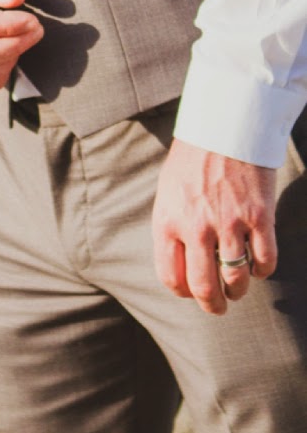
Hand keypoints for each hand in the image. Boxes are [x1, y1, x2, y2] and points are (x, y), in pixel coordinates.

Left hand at [152, 138, 277, 315]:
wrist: (222, 125)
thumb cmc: (193, 159)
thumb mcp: (169, 191)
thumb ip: (173, 226)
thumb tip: (181, 262)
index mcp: (168, 220)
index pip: (171, 276)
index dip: (183, 292)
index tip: (192, 292)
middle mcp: (196, 226)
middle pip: (204, 288)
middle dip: (213, 306)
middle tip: (219, 307)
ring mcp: (229, 223)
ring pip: (236, 280)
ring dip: (238, 291)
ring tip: (238, 288)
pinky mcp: (258, 217)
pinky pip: (264, 261)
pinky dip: (262, 271)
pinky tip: (258, 265)